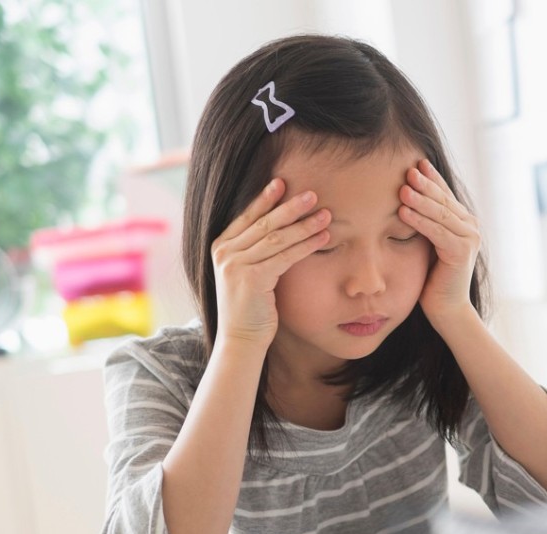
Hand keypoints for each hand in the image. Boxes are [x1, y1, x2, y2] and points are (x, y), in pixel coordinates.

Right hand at [210, 178, 330, 346]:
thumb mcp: (248, 273)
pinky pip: (284, 256)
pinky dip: (306, 246)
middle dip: (290, 207)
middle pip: (264, 223)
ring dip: (304, 225)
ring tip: (325, 214)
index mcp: (221, 247)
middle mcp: (225, 253)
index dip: (265, 199)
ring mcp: (235, 265)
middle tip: (312, 194)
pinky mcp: (251, 278)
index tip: (282, 182)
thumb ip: (256, 251)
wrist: (241, 339)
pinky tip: (323, 238)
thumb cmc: (250, 307)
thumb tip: (281, 229)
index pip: (247, 217)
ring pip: (276, 238)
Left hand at [398, 159, 480, 326]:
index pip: (445, 194)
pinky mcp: (462, 252)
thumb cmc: (432, 277)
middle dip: (424, 184)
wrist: (446, 308)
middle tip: (407, 170)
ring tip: (402, 188)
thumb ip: (425, 222)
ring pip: (440, 213)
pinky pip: (437, 232)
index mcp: (463, 221)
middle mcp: (470, 226)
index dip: (431, 178)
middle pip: (443, 200)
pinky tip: (403, 212)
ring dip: (420, 199)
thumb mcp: (428, 242)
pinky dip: (419, 221)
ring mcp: (469, 238)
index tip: (415, 162)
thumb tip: (405, 197)